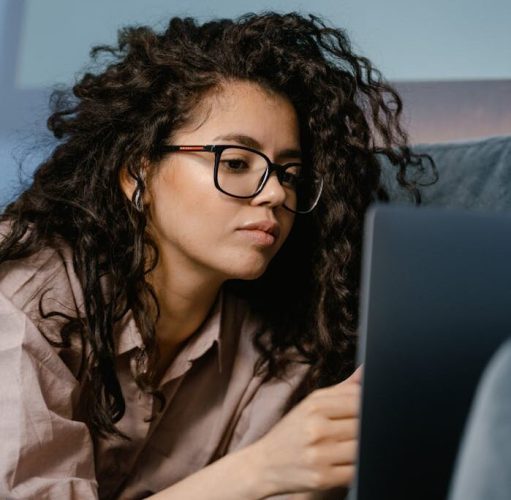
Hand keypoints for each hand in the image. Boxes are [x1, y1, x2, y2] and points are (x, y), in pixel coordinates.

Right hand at [254, 366, 361, 496]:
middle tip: (357, 430)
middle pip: (361, 424)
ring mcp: (319, 454)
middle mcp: (316, 428)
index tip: (368, 410)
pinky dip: (356, 467)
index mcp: (314, 406)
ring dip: (362, 447)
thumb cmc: (292, 431)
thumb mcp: (312, 404)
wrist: (265, 463)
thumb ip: (342, 389)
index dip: (368, 405)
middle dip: (366, 427)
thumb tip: (366, 371)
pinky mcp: (322, 478)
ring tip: (351, 444)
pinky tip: (347, 462)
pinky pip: (354, 471)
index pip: (357, 400)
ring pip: (361, 448)